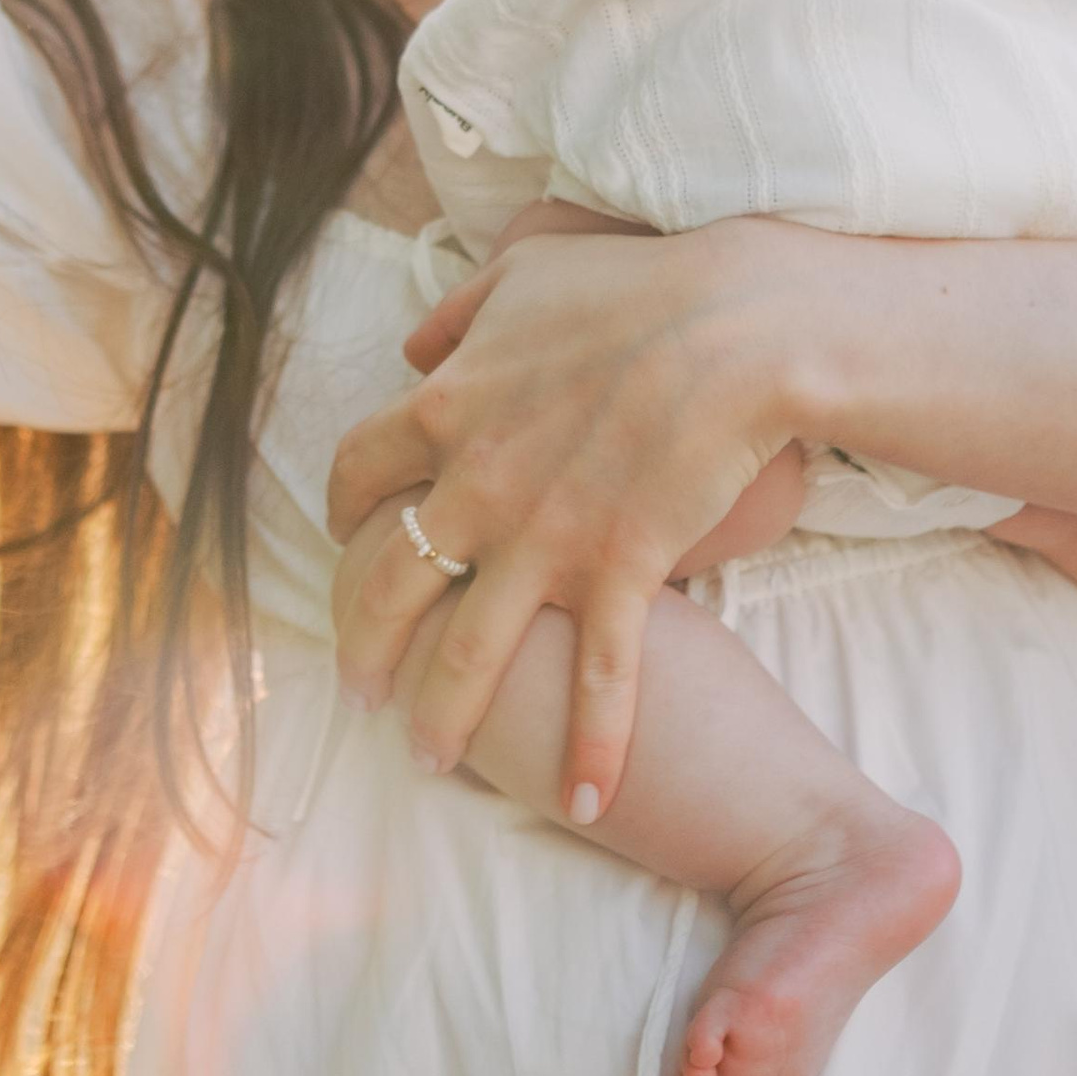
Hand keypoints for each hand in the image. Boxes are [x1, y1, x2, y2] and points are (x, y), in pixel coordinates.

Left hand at [326, 214, 819, 810]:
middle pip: (388, 584)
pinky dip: (592, 746)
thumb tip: (414, 346)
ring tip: (428, 756)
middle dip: (365, 648)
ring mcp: (546, 536)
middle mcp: (477, 484)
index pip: (358, 471)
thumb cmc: (632, 288)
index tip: (344, 541)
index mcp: (445, 407)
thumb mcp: (522, 275)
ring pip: (469, 652)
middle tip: (361, 691)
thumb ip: (457, 314)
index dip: (343, 513)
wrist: (733, 325)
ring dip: (443, 715)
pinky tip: (585, 800)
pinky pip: (598, 678)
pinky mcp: (621, 571)